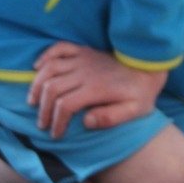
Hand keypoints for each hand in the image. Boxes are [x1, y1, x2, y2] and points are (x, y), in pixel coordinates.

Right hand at [29, 41, 163, 137]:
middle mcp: (86, 71)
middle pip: (52, 88)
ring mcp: (84, 58)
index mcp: (96, 88)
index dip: (56, 122)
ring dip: (37, 85)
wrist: (150, 65)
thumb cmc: (142, 92)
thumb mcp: (135, 110)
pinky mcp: (84, 50)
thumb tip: (85, 121)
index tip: (56, 134)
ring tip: (33, 102)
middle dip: (43, 109)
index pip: (65, 105)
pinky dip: (45, 56)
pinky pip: (59, 48)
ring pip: (50, 68)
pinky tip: (37, 68)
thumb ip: (111, 118)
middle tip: (42, 124)